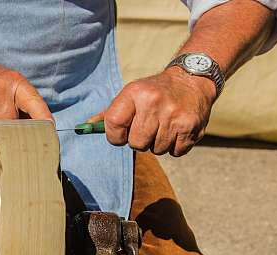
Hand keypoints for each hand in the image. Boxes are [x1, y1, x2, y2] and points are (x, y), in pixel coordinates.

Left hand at [91, 67, 216, 155]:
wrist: (192, 80)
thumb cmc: (153, 93)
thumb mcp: (130, 95)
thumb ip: (108, 115)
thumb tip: (84, 128)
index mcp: (135, 93)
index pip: (114, 125)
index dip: (116, 136)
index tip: (122, 133)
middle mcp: (154, 103)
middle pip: (136, 143)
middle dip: (140, 140)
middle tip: (148, 127)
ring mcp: (174, 115)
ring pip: (156, 150)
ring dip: (158, 143)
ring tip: (164, 125)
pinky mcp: (191, 127)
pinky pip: (175, 152)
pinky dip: (175, 146)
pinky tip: (176, 130)